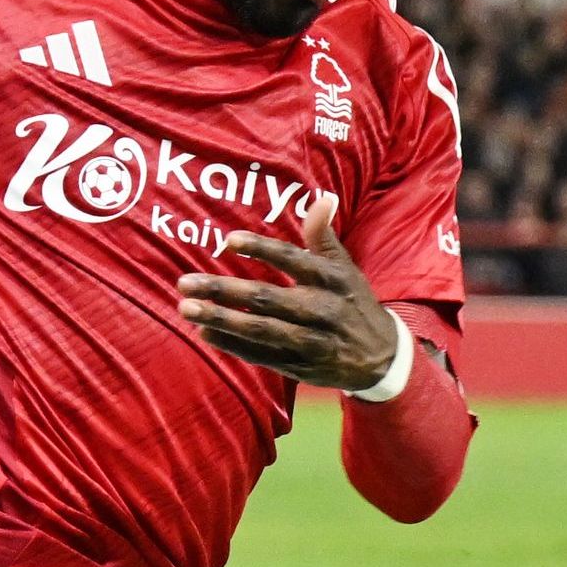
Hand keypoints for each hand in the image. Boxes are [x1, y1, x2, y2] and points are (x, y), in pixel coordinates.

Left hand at [177, 194, 400, 389]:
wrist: (382, 358)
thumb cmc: (353, 303)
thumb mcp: (346, 269)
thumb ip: (324, 237)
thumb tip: (321, 198)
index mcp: (333, 281)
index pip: (294, 260)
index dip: (262, 249)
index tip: (228, 240)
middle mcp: (322, 311)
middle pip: (267, 299)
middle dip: (224, 290)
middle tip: (185, 282)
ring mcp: (311, 342)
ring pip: (261, 330)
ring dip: (221, 319)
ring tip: (187, 308)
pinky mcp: (301, 368)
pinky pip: (262, 356)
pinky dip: (233, 345)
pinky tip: (205, 332)